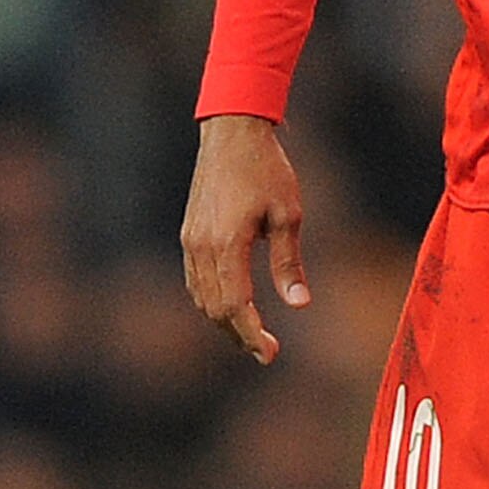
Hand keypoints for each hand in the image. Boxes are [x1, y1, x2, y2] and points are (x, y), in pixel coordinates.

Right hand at [181, 115, 309, 365]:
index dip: (253, 335)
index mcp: (227, 243)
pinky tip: (233, 306)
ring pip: (202, 299)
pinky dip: (213, 301)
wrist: (232, 133)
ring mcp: (191, 241)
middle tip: (267, 352)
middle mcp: (202, 246)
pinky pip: (196, 281)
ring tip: (253, 335)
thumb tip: (299, 305)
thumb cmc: (266, 169)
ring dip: (225, 322)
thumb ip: (288, 262)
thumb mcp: (288, 214)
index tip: (270, 354)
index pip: (236, 305)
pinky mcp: (189, 234)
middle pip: (215, 310)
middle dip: (240, 335)